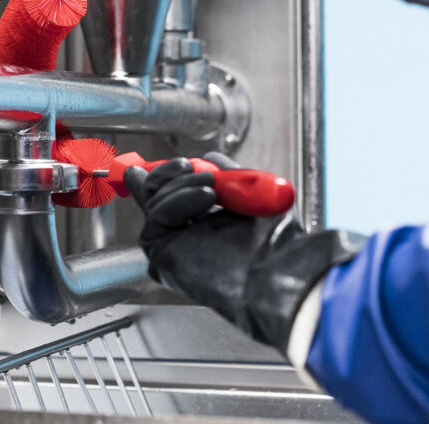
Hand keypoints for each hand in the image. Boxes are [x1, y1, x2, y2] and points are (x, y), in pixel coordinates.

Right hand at [125, 152, 354, 352]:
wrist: (276, 271)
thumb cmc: (276, 243)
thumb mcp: (253, 194)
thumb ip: (229, 176)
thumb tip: (210, 158)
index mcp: (208, 227)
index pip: (175, 196)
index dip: (169, 176)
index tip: (182, 161)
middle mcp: (186, 238)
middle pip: (152, 197)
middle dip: (164, 174)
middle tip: (185, 164)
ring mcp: (172, 247)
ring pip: (154, 201)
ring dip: (182, 183)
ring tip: (212, 185)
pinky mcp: (161, 256)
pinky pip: (157, 217)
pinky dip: (178, 200)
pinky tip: (206, 198)